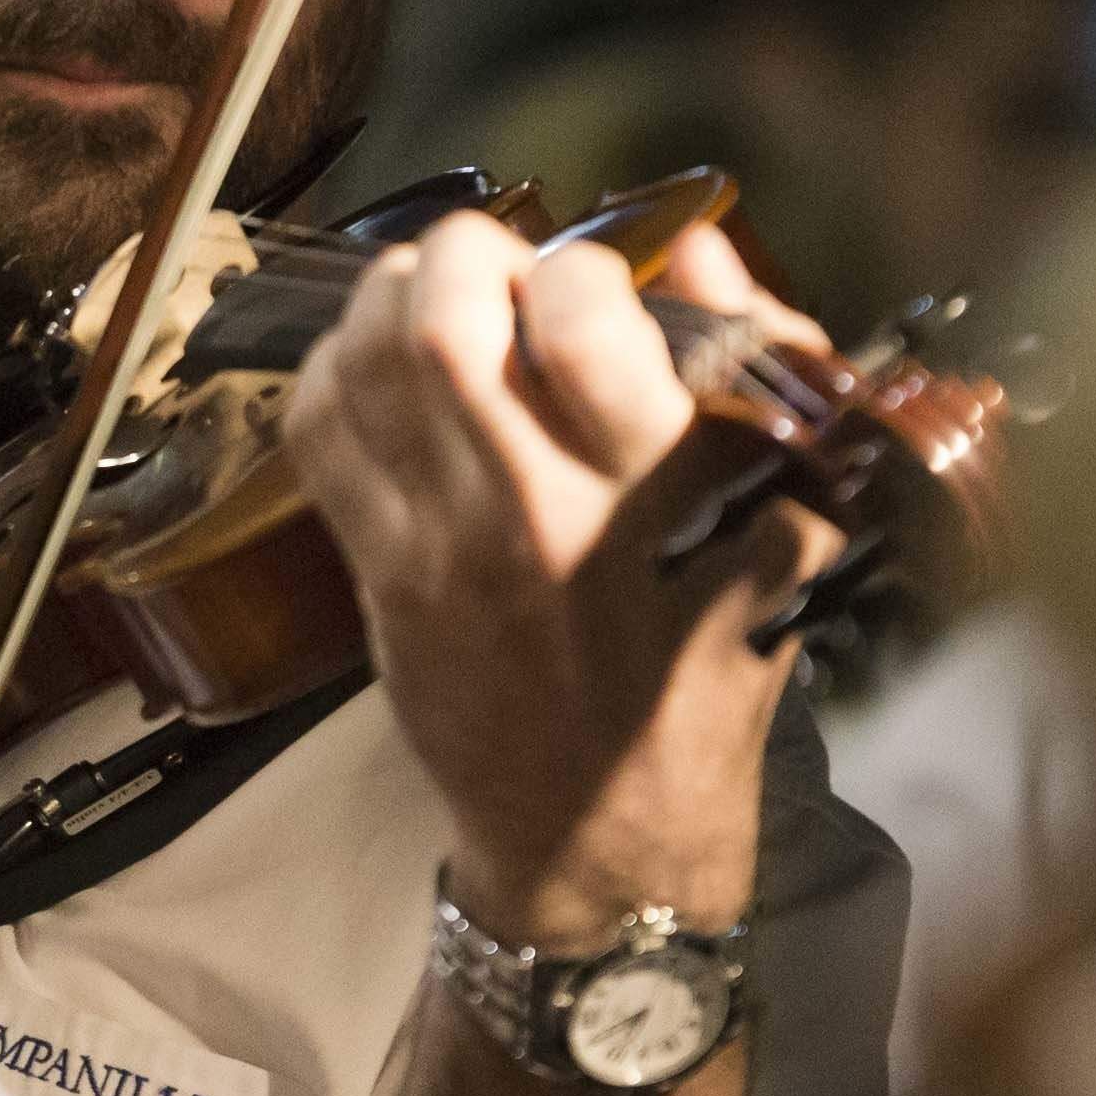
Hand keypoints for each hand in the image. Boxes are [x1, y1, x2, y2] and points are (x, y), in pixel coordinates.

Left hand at [283, 212, 836, 948]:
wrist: (594, 845)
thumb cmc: (701, 697)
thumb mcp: (778, 540)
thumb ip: (758, 385)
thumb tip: (704, 250)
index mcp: (632, 511)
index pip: (576, 327)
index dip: (582, 270)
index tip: (599, 282)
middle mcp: (517, 520)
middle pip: (439, 328)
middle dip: (466, 254)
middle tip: (497, 260)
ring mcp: (426, 550)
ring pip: (360, 367)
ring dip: (392, 297)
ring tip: (439, 291)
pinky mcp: (370, 576)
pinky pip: (317, 434)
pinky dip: (335, 368)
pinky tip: (381, 361)